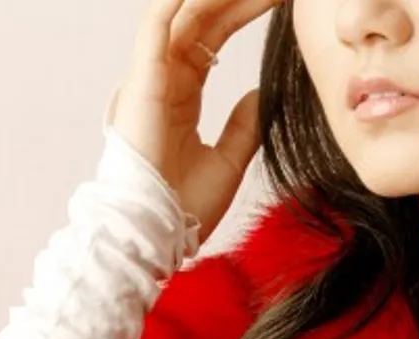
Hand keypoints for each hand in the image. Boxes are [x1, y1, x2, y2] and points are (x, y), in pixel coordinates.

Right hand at [109, 0, 281, 241]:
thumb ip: (243, 125)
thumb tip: (262, 93)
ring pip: (181, 18)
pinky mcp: (142, 86)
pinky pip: (155, 31)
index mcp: (180, 97)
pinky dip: (175, 5)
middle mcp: (163, 82)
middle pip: (201, 22)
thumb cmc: (184, 207)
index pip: (211, 40)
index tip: (276, 0)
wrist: (158, 234)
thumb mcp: (229, 161)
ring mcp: (150, 81)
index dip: (240, 14)